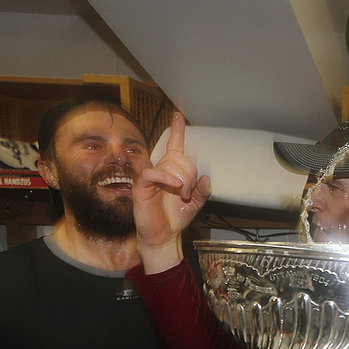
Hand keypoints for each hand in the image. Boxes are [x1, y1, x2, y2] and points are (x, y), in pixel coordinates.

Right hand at [133, 112, 209, 267]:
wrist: (163, 236)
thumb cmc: (175, 217)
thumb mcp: (195, 204)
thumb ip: (202, 191)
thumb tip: (207, 178)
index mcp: (172, 171)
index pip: (174, 145)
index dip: (177, 130)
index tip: (179, 112)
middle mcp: (160, 170)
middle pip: (178, 156)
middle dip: (190, 174)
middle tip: (188, 192)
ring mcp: (150, 177)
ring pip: (169, 164)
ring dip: (182, 180)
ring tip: (181, 196)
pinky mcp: (141, 186)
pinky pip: (152, 172)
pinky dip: (166, 178)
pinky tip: (174, 187)